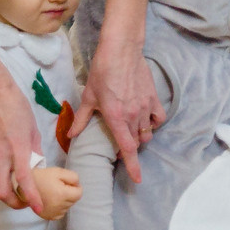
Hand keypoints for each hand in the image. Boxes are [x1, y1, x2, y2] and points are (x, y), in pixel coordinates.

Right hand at [0, 70, 40, 207]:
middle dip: (13, 203)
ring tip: (18, 194)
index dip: (31, 197)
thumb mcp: (34, 131)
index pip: (24, 180)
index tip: (39, 209)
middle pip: (1, 192)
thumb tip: (38, 166)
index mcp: (17, 149)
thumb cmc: (17, 109)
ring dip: (5, 195)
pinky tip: (7, 179)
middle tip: (25, 203)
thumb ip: (35, 151)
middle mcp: (1, 156)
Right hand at [23, 162, 81, 222]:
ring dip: (64, 200)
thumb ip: (73, 177)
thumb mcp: (59, 172)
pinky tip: (51, 200)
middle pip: (74, 200)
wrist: (23, 186)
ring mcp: (54, 213)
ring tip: (53, 193)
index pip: (79, 193)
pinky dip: (59, 207)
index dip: (75, 186)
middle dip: (69, 193)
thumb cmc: (42, 177)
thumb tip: (78, 185)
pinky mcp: (49, 217)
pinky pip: (61, 213)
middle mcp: (59, 206)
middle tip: (58, 186)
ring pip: (68, 206)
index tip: (66, 182)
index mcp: (62, 194)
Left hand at [70, 41, 162, 184]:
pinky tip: (145, 119)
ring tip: (130, 129)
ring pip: (147, 133)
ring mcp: (146, 107)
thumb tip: (72, 136)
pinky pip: (158, 119)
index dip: (133, 166)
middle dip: (129, 148)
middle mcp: (134, 116)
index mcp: (116, 118)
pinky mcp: (154, 99)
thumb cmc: (102, 72)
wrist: (121, 50)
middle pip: (136, 142)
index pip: (127, 149)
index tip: (137, 179)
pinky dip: (153, 123)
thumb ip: (82, 119)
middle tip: (119, 143)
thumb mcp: (88, 96)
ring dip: (139, 136)